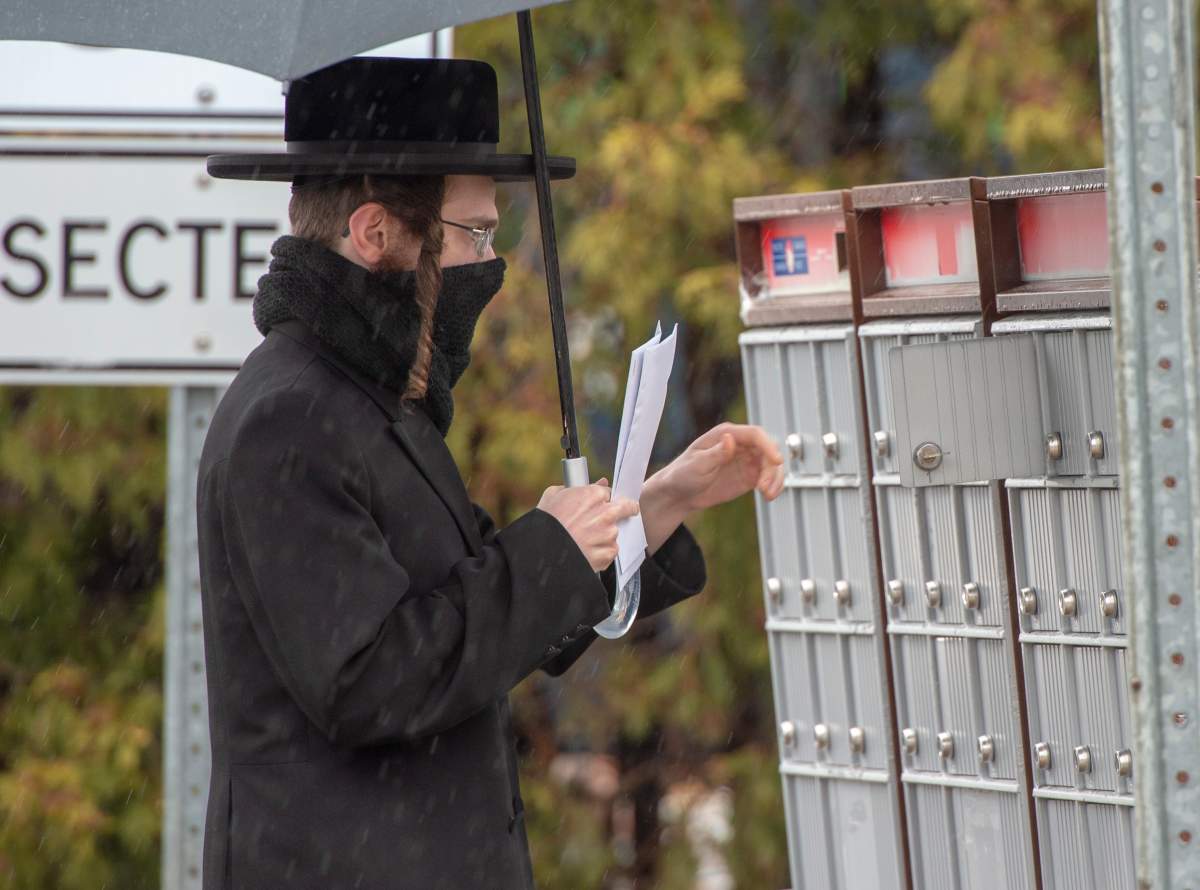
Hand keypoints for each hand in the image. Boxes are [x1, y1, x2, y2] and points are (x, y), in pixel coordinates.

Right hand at [536, 479, 639, 572]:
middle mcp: (605, 513)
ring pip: (613, 532)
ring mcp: (608, 534)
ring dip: (604, 535)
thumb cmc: (544, 524)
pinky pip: (610, 550)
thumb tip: (596, 483)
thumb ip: (575, 487)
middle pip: (625, 508)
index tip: (602, 503)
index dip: (604, 499)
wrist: (542, 551)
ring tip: (584, 540)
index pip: (609, 492)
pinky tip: (586, 551)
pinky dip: (601, 552)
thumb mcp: (553, 496)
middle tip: (622, 512)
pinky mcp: (608, 553)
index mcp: (593, 495)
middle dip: (626, 509)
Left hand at [651, 422, 784, 516]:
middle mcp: (740, 444)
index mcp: (726, 434)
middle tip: (764, 486)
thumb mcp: (697, 465)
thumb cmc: (682, 474)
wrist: (679, 494)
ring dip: (775, 478)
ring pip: (771, 464)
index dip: (769, 446)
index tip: (776, 461)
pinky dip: (773, 485)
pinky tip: (768, 495)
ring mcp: (746, 460)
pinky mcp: (749, 476)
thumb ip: (716, 453)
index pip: (755, 435)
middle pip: (768, 449)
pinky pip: (768, 477)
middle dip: (772, 467)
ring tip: (767, 494)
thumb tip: (730, 438)